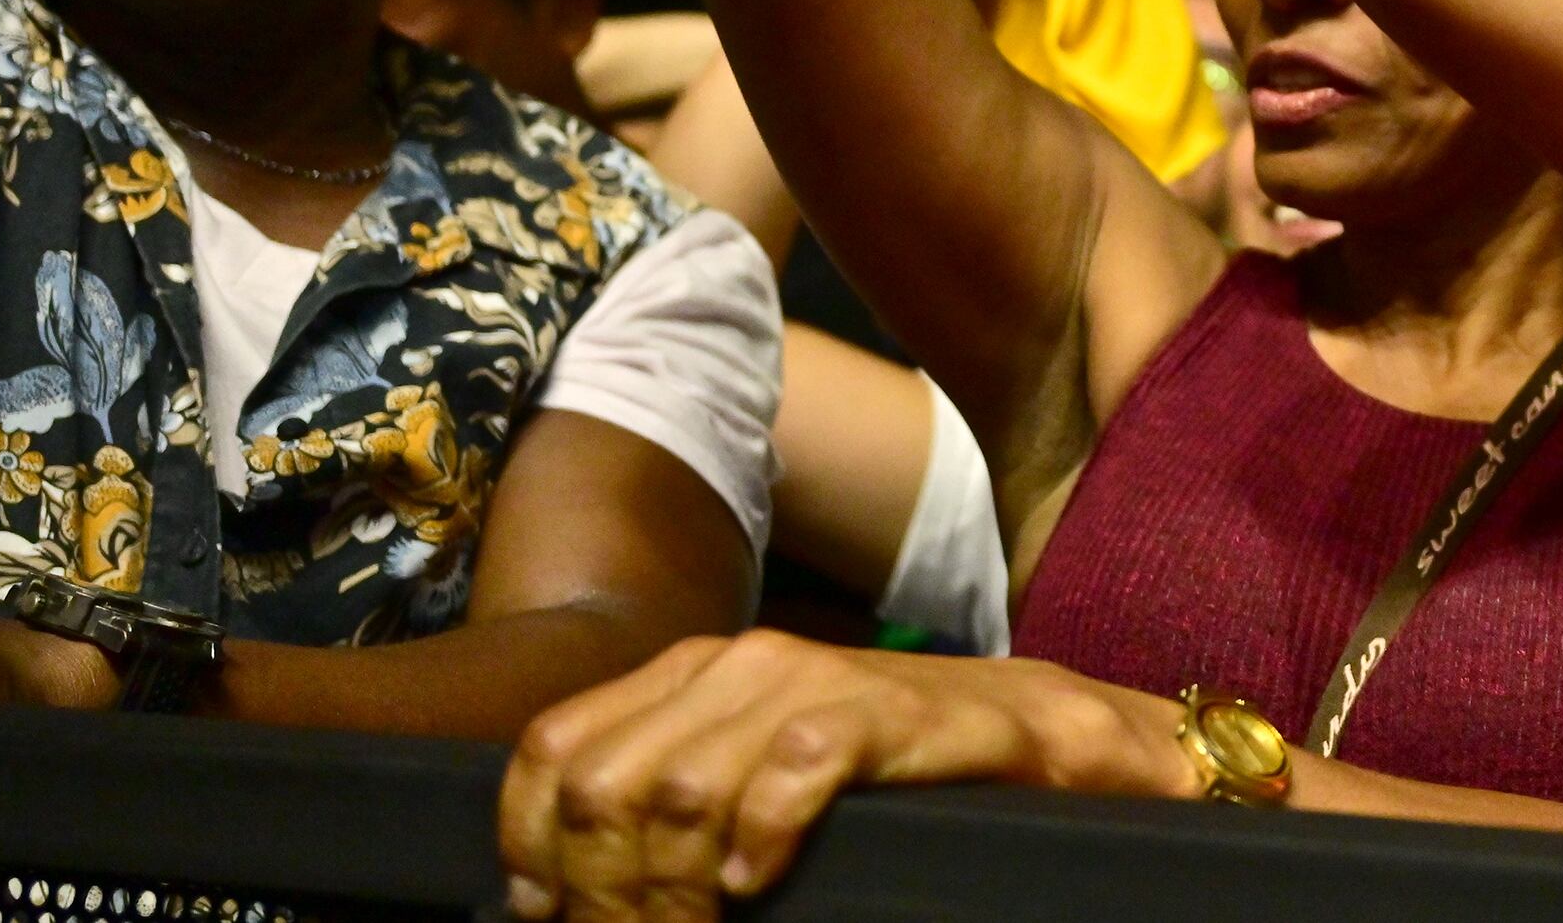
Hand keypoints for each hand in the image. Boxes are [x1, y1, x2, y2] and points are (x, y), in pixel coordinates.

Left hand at [500, 631, 1179, 920]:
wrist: (1033, 734)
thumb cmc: (881, 772)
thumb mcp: (751, 773)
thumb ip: (666, 804)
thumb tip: (558, 889)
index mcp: (688, 675)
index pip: (552, 749)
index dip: (529, 846)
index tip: (551, 915)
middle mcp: (739, 665)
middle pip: (604, 783)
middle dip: (600, 889)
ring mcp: (815, 683)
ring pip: (681, 786)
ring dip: (667, 888)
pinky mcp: (889, 715)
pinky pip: (795, 769)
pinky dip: (761, 835)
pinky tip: (755, 884)